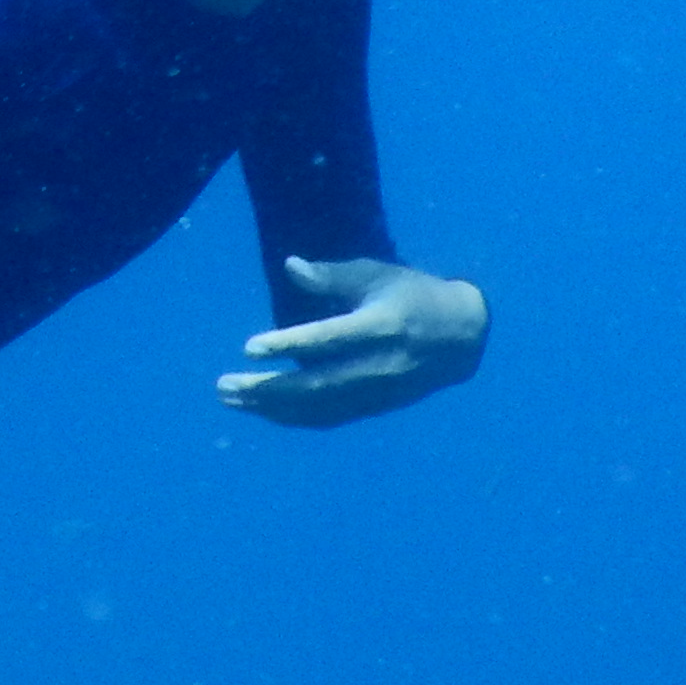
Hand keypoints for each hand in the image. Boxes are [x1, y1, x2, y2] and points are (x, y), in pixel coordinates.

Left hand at [221, 256, 487, 428]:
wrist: (461, 337)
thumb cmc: (411, 294)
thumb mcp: (377, 275)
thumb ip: (332, 276)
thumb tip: (290, 267)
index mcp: (382, 326)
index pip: (328, 341)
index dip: (288, 345)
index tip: (249, 348)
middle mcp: (380, 365)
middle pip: (316, 385)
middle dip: (267, 388)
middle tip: (224, 385)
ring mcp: (378, 392)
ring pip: (318, 408)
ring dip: (271, 407)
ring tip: (231, 398)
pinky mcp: (375, 406)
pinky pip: (328, 417)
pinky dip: (293, 417)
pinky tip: (262, 409)